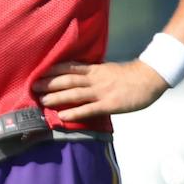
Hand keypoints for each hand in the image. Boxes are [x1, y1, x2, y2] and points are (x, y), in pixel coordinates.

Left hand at [34, 59, 169, 120]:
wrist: (151, 78)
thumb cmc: (130, 76)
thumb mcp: (108, 70)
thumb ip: (93, 72)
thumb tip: (78, 75)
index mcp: (95, 70)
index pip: (69, 67)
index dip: (52, 70)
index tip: (38, 72)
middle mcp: (95, 79)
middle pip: (68, 80)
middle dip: (49, 83)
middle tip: (33, 86)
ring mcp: (101, 92)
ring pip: (75, 93)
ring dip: (57, 97)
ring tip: (42, 100)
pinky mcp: (109, 104)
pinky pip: (89, 109)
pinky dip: (75, 113)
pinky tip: (62, 116)